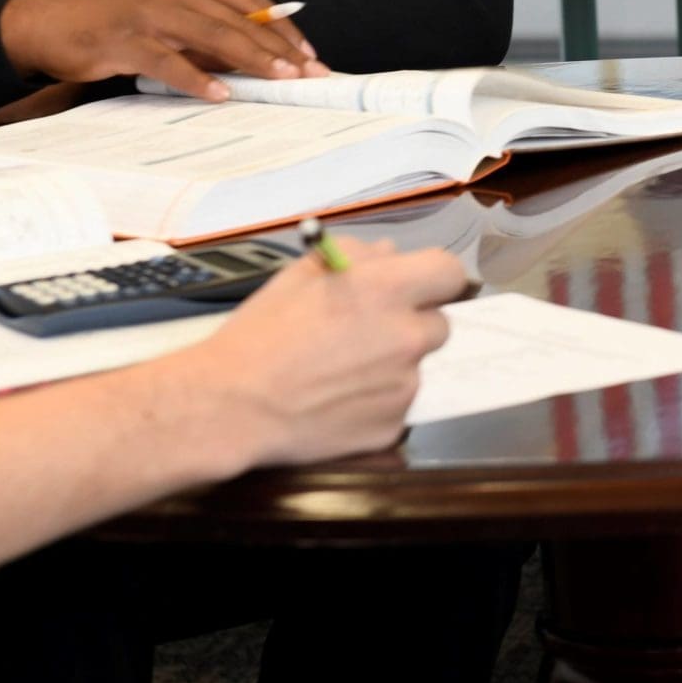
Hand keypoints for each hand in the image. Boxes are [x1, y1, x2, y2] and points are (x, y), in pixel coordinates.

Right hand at [0, 0, 329, 101]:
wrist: (46, 22)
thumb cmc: (111, 24)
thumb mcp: (165, 21)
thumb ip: (204, 35)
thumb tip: (250, 59)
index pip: (250, 4)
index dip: (282, 28)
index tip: (310, 55)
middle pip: (239, 20)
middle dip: (279, 48)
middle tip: (311, 73)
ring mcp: (151, 15)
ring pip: (212, 35)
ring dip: (251, 58)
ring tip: (280, 78)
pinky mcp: (126, 40)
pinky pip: (169, 61)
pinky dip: (196, 78)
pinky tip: (219, 94)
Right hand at [187, 237, 468, 468]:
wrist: (232, 404)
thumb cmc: (260, 334)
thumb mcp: (301, 275)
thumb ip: (356, 257)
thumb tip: (389, 255)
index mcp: (388, 291)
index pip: (449, 273)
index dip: (434, 279)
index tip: (418, 288)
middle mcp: (407, 337)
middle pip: (438, 325)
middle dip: (411, 326)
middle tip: (368, 335)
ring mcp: (404, 387)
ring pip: (417, 368)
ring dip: (393, 367)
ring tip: (342, 372)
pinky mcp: (393, 427)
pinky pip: (398, 407)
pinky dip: (377, 404)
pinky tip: (338, 402)